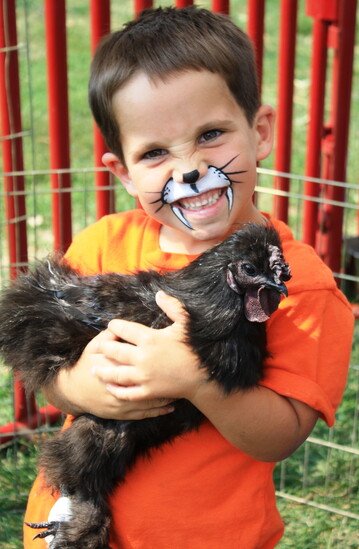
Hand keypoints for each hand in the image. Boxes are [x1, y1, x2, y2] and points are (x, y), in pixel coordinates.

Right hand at [44, 326, 175, 419]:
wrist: (72, 390)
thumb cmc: (86, 364)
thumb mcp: (95, 345)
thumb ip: (111, 335)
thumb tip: (125, 324)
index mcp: (116, 365)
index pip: (141, 360)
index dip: (159, 356)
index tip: (175, 352)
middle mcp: (121, 384)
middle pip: (150, 382)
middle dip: (167, 379)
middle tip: (183, 372)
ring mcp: (121, 401)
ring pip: (150, 401)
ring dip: (167, 396)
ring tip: (181, 391)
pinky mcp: (121, 413)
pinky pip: (144, 413)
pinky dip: (158, 410)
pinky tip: (171, 407)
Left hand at [93, 291, 205, 401]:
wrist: (203, 377)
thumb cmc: (194, 348)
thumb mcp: (186, 323)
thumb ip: (172, 306)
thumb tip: (159, 293)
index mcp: (150, 339)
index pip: (124, 329)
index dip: (115, 326)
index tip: (111, 325)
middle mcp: (143, 358)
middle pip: (115, 351)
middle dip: (104, 348)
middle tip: (99, 347)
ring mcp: (144, 377)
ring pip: (116, 374)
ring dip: (103, 370)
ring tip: (94, 368)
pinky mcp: (148, 392)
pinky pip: (127, 393)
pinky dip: (116, 390)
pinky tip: (110, 386)